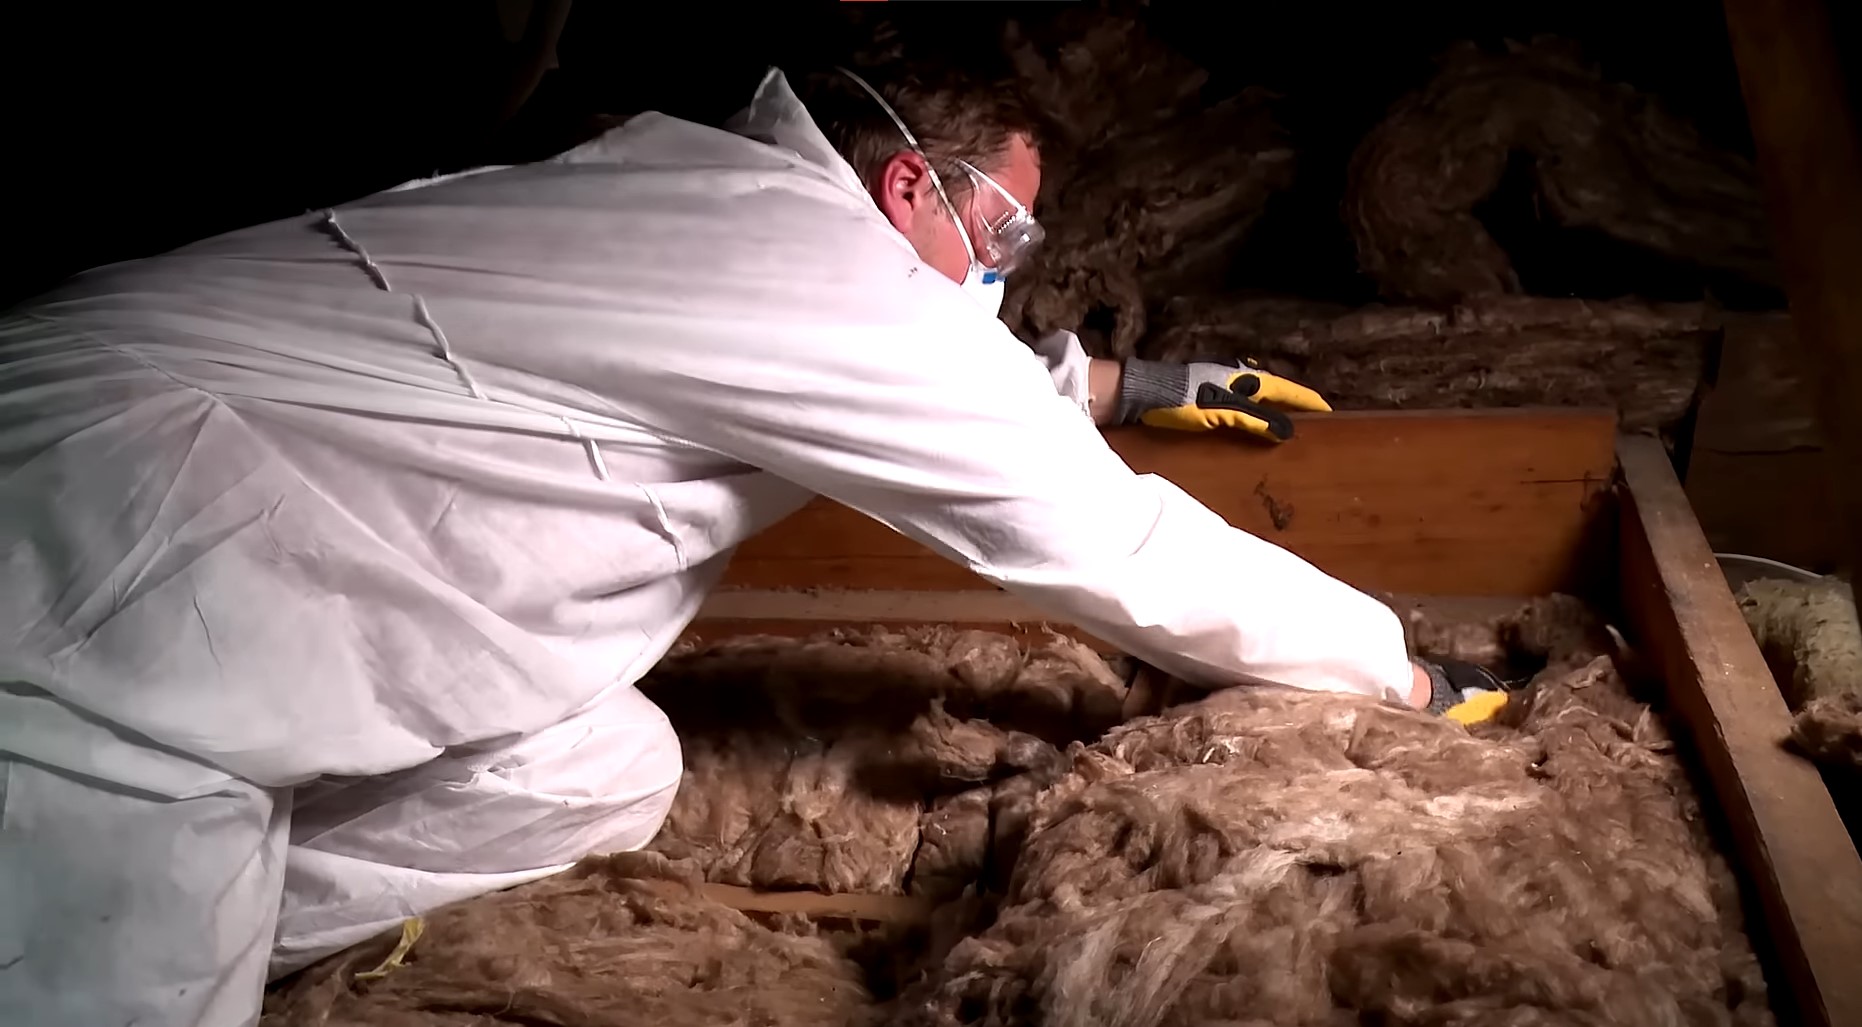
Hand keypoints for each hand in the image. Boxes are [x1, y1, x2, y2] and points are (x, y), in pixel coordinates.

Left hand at [1117, 358, 1330, 441]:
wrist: (1144, 394)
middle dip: (1295, 406)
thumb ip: (1253, 420)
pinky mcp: (1208, 397)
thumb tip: (1286, 431)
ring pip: (1259, 399)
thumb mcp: (1221, 413)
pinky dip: (1255, 416)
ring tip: (1291, 428)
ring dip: (1275, 411)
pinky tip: (1254, 427)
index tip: (1330, 413)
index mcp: (1247, 380)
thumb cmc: (1183, 401)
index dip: (1309, 403)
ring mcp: (1223, 386)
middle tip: (1315, 423)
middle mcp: (1239, 380)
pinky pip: (1242, 407)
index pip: (1288, 391)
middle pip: (1275, 393)